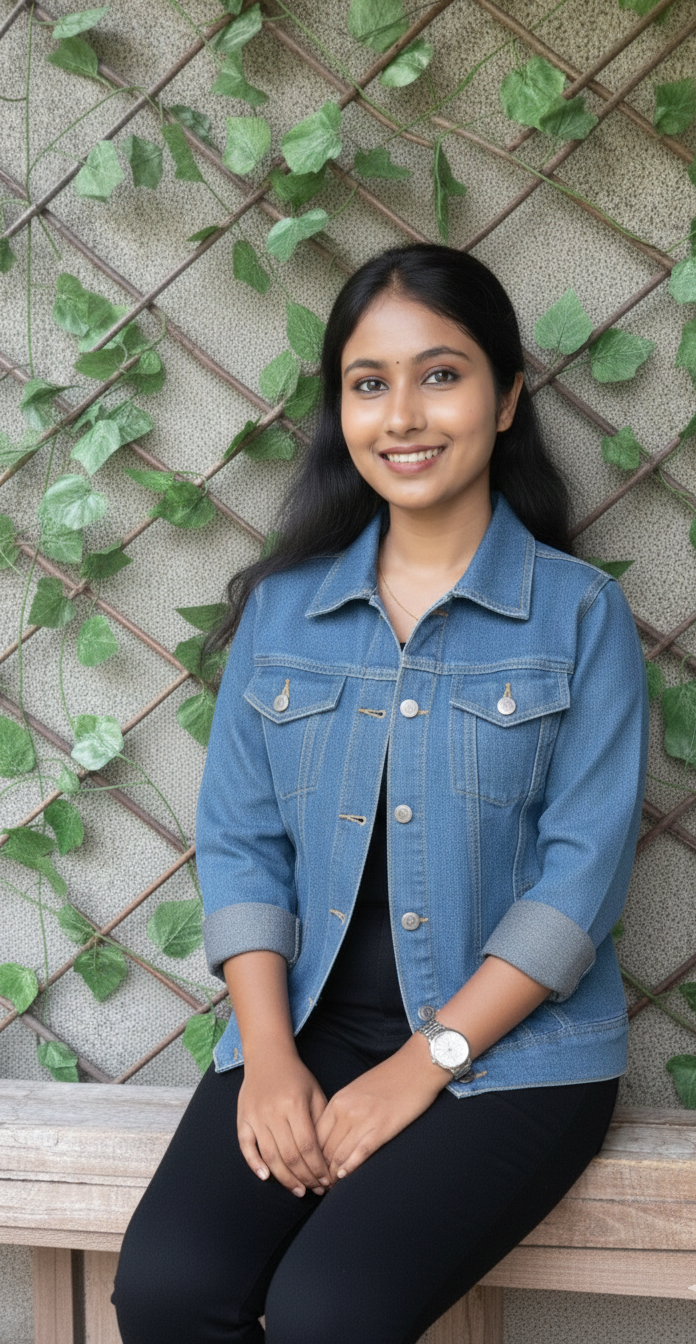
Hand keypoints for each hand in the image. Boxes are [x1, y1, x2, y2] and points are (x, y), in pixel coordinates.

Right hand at [237, 1048, 331, 1197]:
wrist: (267, 1057)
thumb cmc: (296, 1077)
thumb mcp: (315, 1093)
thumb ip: (321, 1121)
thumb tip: (328, 1155)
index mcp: (294, 1104)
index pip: (307, 1145)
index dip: (317, 1167)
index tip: (327, 1180)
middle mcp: (273, 1112)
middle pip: (289, 1155)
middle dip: (305, 1177)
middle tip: (316, 1189)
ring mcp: (255, 1116)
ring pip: (270, 1155)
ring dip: (284, 1178)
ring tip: (298, 1190)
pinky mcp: (242, 1118)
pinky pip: (246, 1146)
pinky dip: (254, 1163)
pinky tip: (266, 1177)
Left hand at [315, 1033, 445, 1181]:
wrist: (417, 1065)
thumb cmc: (389, 1078)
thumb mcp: (356, 1090)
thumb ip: (342, 1109)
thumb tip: (331, 1133)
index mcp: (338, 1101)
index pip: (314, 1135)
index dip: (311, 1156)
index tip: (312, 1169)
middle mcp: (346, 1111)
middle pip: (324, 1148)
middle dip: (320, 1169)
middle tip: (319, 1184)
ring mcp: (364, 1120)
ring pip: (339, 1155)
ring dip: (333, 1174)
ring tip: (331, 1186)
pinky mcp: (382, 1128)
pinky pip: (360, 1153)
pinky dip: (350, 1168)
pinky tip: (345, 1177)